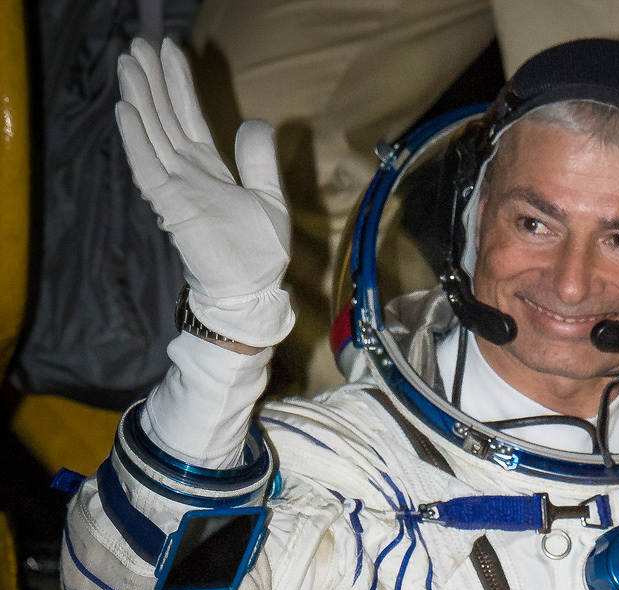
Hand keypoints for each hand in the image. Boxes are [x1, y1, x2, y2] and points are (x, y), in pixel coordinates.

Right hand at [115, 38, 292, 346]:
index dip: (179, 84)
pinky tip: (125, 109)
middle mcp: (189, 174)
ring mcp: (177, 188)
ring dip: (140, 98)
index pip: (189, 117)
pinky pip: (148, 167)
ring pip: (153, 134)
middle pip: (165, 118)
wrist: (251, 293)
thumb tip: (255, 123)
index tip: (170, 51)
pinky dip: (137, 139)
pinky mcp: (172, 206)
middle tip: (138, 44)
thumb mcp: (270, 199)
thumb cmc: (260, 256)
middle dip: (152, 81)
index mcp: (211, 170)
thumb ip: (259, 161)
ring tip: (128, 63)